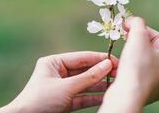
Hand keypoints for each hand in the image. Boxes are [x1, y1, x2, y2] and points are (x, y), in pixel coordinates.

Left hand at [0, 51, 117, 112]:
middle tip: (119, 73)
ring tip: (116, 84)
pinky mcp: (65, 101)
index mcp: (54, 62)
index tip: (116, 61)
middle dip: (101, 73)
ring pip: (85, 84)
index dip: (100, 59)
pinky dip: (93, 97)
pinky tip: (106, 96)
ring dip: (99, 85)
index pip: (82, 57)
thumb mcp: (66, 87)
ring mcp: (63, 87)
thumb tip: (107, 64)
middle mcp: (59, 73)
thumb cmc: (40, 101)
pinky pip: (82, 96)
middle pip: (85, 70)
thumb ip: (88, 77)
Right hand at [99, 17, 158, 112]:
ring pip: (145, 62)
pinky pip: (140, 74)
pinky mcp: (148, 93)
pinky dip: (131, 69)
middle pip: (151, 49)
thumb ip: (137, 23)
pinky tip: (124, 68)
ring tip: (124, 55)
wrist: (128, 95)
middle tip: (125, 40)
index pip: (157, 36)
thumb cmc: (137, 66)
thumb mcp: (138, 36)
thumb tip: (133, 20)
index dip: (140, 30)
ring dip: (133, 55)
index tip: (127, 28)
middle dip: (137, 43)